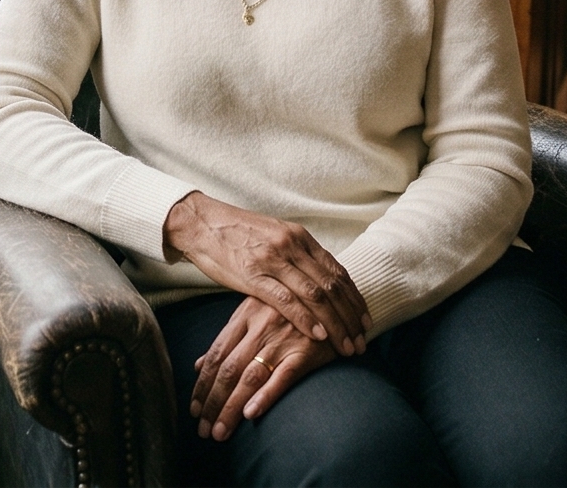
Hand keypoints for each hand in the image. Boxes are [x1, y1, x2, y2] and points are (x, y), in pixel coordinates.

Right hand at [162, 192, 368, 355]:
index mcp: (300, 237)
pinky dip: (306, 319)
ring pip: (315, 295)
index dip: (354, 298)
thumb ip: (297, 255)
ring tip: (346, 345)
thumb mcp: (274, 238)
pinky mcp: (253, 275)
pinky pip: (287, 300)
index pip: (337, 271)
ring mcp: (273, 260)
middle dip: (351, 316)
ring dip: (335, 324)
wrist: (201, 223)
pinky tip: (319, 335)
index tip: (364, 319)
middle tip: (362, 339)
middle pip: (332, 286)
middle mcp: (292, 246)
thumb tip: (317, 279)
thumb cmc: (237, 233)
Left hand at [190, 297, 334, 440]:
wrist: (334, 301)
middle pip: (229, 370)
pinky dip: (265, 396)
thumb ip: (229, 340)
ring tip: (220, 431)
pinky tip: (250, 414)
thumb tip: (197, 365)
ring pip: (249, 377)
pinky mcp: (306, 351)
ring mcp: (283, 338)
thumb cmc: (293, 311)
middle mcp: (260, 326)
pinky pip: (283, 377)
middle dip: (212, 402)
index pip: (216, 355)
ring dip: (231, 407)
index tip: (194, 409)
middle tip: (204, 430)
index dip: (202, 385)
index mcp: (245, 315)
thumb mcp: (256, 314)